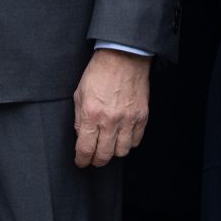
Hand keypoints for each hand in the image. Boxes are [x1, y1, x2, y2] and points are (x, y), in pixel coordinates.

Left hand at [73, 48, 150, 167]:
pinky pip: (135, 141)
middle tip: (93, 159)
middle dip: (96, 161)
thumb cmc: (98, 72)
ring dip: (113, 153)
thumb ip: (78, 117)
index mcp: (91, 114)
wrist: (123, 58)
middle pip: (104, 155)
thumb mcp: (79, 93)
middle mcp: (110, 120)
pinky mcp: (141, 117)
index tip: (80, 162)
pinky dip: (128, 143)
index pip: (85, 148)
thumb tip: (81, 136)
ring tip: (108, 146)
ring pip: (121, 152)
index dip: (82, 160)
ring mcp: (127, 120)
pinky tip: (121, 136)